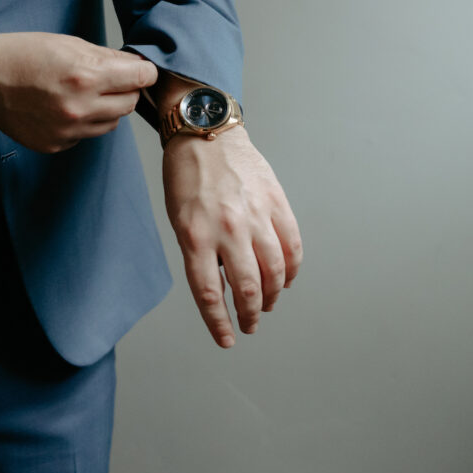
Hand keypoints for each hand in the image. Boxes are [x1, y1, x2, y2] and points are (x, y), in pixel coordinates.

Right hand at [0, 31, 157, 152]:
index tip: (141, 71)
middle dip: (126, 90)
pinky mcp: (56, 144)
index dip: (144, 72)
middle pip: (130, 104)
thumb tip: (137, 65)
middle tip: (111, 80)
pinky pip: (86, 135)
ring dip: (106, 108)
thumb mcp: (70, 44)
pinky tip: (64, 108)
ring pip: (111, 123)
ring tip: (83, 93)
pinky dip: (84, 123)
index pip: (140, 79)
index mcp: (86, 76)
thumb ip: (108, 57)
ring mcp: (67, 131)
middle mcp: (80, 108)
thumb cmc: (24, 55)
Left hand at [162, 125, 302, 346]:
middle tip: (249, 325)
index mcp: (195, 235)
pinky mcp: (275, 202)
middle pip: (249, 288)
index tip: (227, 340)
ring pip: (275, 271)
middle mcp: (227, 228)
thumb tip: (224, 288)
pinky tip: (286, 279)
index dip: (220, 323)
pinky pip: (292, 245)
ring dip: (272, 295)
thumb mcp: (180, 219)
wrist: (206, 132)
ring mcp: (255, 215)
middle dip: (250, 315)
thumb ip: (200, 254)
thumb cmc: (186, 177)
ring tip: (266, 305)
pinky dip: (292, 268)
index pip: (210, 294)